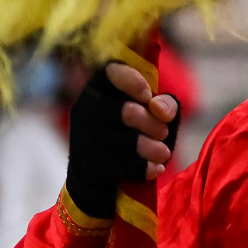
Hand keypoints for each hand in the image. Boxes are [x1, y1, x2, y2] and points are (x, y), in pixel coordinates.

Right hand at [64, 63, 177, 219]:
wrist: (98, 175)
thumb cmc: (131, 132)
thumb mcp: (151, 113)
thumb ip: (164, 104)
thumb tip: (160, 109)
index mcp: (100, 88)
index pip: (109, 72)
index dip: (130, 80)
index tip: (148, 94)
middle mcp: (85, 108)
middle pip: (122, 111)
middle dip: (149, 123)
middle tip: (164, 132)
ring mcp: (82, 137)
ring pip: (120, 140)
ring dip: (149, 147)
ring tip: (165, 153)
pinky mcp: (86, 164)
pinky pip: (116, 166)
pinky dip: (141, 168)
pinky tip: (157, 169)